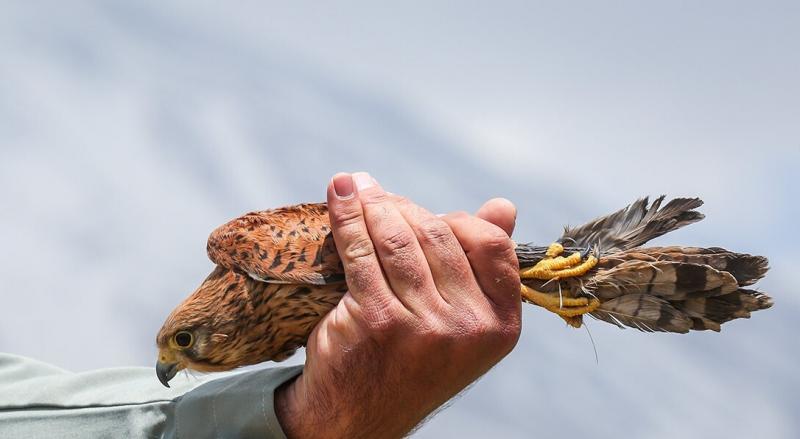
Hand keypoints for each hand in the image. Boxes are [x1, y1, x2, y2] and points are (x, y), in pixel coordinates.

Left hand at [275, 172, 520, 437]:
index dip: (455, 219)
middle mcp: (468, 327)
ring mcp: (424, 325)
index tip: (424, 214)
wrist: (358, 419)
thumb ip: (483, 266)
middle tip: (374, 195)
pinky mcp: (377, 321)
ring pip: (398, 239)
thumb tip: (504, 206)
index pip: (490, 243)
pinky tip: (339, 193)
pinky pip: (361, 251)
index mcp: (499, 324)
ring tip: (354, 188)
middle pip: (438, 234)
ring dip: (372, 205)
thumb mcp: (461, 324)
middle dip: (402, 207)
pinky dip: (346, 216)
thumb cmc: (411, 360)